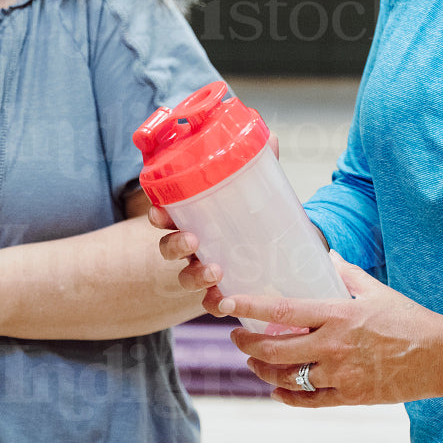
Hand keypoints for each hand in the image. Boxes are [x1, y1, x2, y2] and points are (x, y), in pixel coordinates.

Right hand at [145, 131, 281, 318]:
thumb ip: (262, 163)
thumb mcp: (258, 187)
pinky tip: (225, 303)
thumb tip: (272, 138)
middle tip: (191, 239)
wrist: (285, 244)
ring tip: (215, 271)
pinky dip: (214, 304)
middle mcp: (194, 245)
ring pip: (186, 277)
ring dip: (195, 276)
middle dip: (173, 245)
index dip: (157, 215)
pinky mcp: (225, 290)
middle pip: (168, 248)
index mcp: (194, 217)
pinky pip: (211, 303)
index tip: (159, 212)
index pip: (165, 216)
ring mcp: (206, 268)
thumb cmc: (258, 210)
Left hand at [224, 253, 442, 407]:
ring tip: (253, 360)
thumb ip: (347, 275)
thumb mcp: (376, 291)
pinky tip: (277, 390)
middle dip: (248, 343)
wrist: (439, 357)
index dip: (249, 307)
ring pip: (287, 377)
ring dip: (264, 369)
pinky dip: (288, 396)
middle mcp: (333, 345)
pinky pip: (309, 401)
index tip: (226, 305)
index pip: (283, 310)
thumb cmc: (409, 320)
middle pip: (275, 349)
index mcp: (337, 314)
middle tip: (236, 337)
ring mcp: (339, 374)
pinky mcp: (349, 396)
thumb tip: (329, 257)